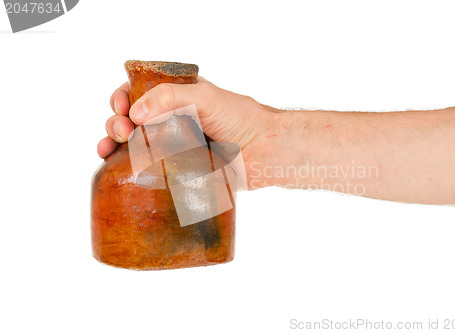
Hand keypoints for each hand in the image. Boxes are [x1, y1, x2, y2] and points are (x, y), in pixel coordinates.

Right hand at [97, 78, 272, 166]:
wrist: (264, 152)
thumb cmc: (240, 119)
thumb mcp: (205, 97)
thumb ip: (170, 97)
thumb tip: (136, 113)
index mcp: (178, 99)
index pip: (140, 94)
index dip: (124, 98)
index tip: (121, 108)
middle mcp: (173, 122)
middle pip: (132, 121)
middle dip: (116, 122)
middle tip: (120, 131)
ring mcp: (175, 147)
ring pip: (136, 145)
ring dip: (114, 146)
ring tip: (106, 150)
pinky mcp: (180, 171)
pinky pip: (150, 170)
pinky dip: (129, 169)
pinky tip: (117, 169)